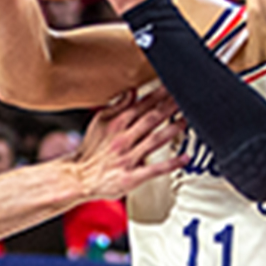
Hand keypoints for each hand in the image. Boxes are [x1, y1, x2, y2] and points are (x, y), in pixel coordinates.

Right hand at [67, 90, 185, 198]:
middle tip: (185, 99)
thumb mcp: (99, 122)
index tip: (172, 87)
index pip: (141, 106)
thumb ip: (116, 106)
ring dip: (172, 129)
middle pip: (151, 119)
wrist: (79, 177)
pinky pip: (155, 169)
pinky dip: (171, 163)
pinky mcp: (132, 176)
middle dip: (169, 108)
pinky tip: (185, 158)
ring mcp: (129, 157)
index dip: (159, 95)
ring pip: (155, 140)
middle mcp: (123, 139)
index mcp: (116, 125)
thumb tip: (131, 91)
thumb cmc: (91, 151)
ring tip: (186, 121)